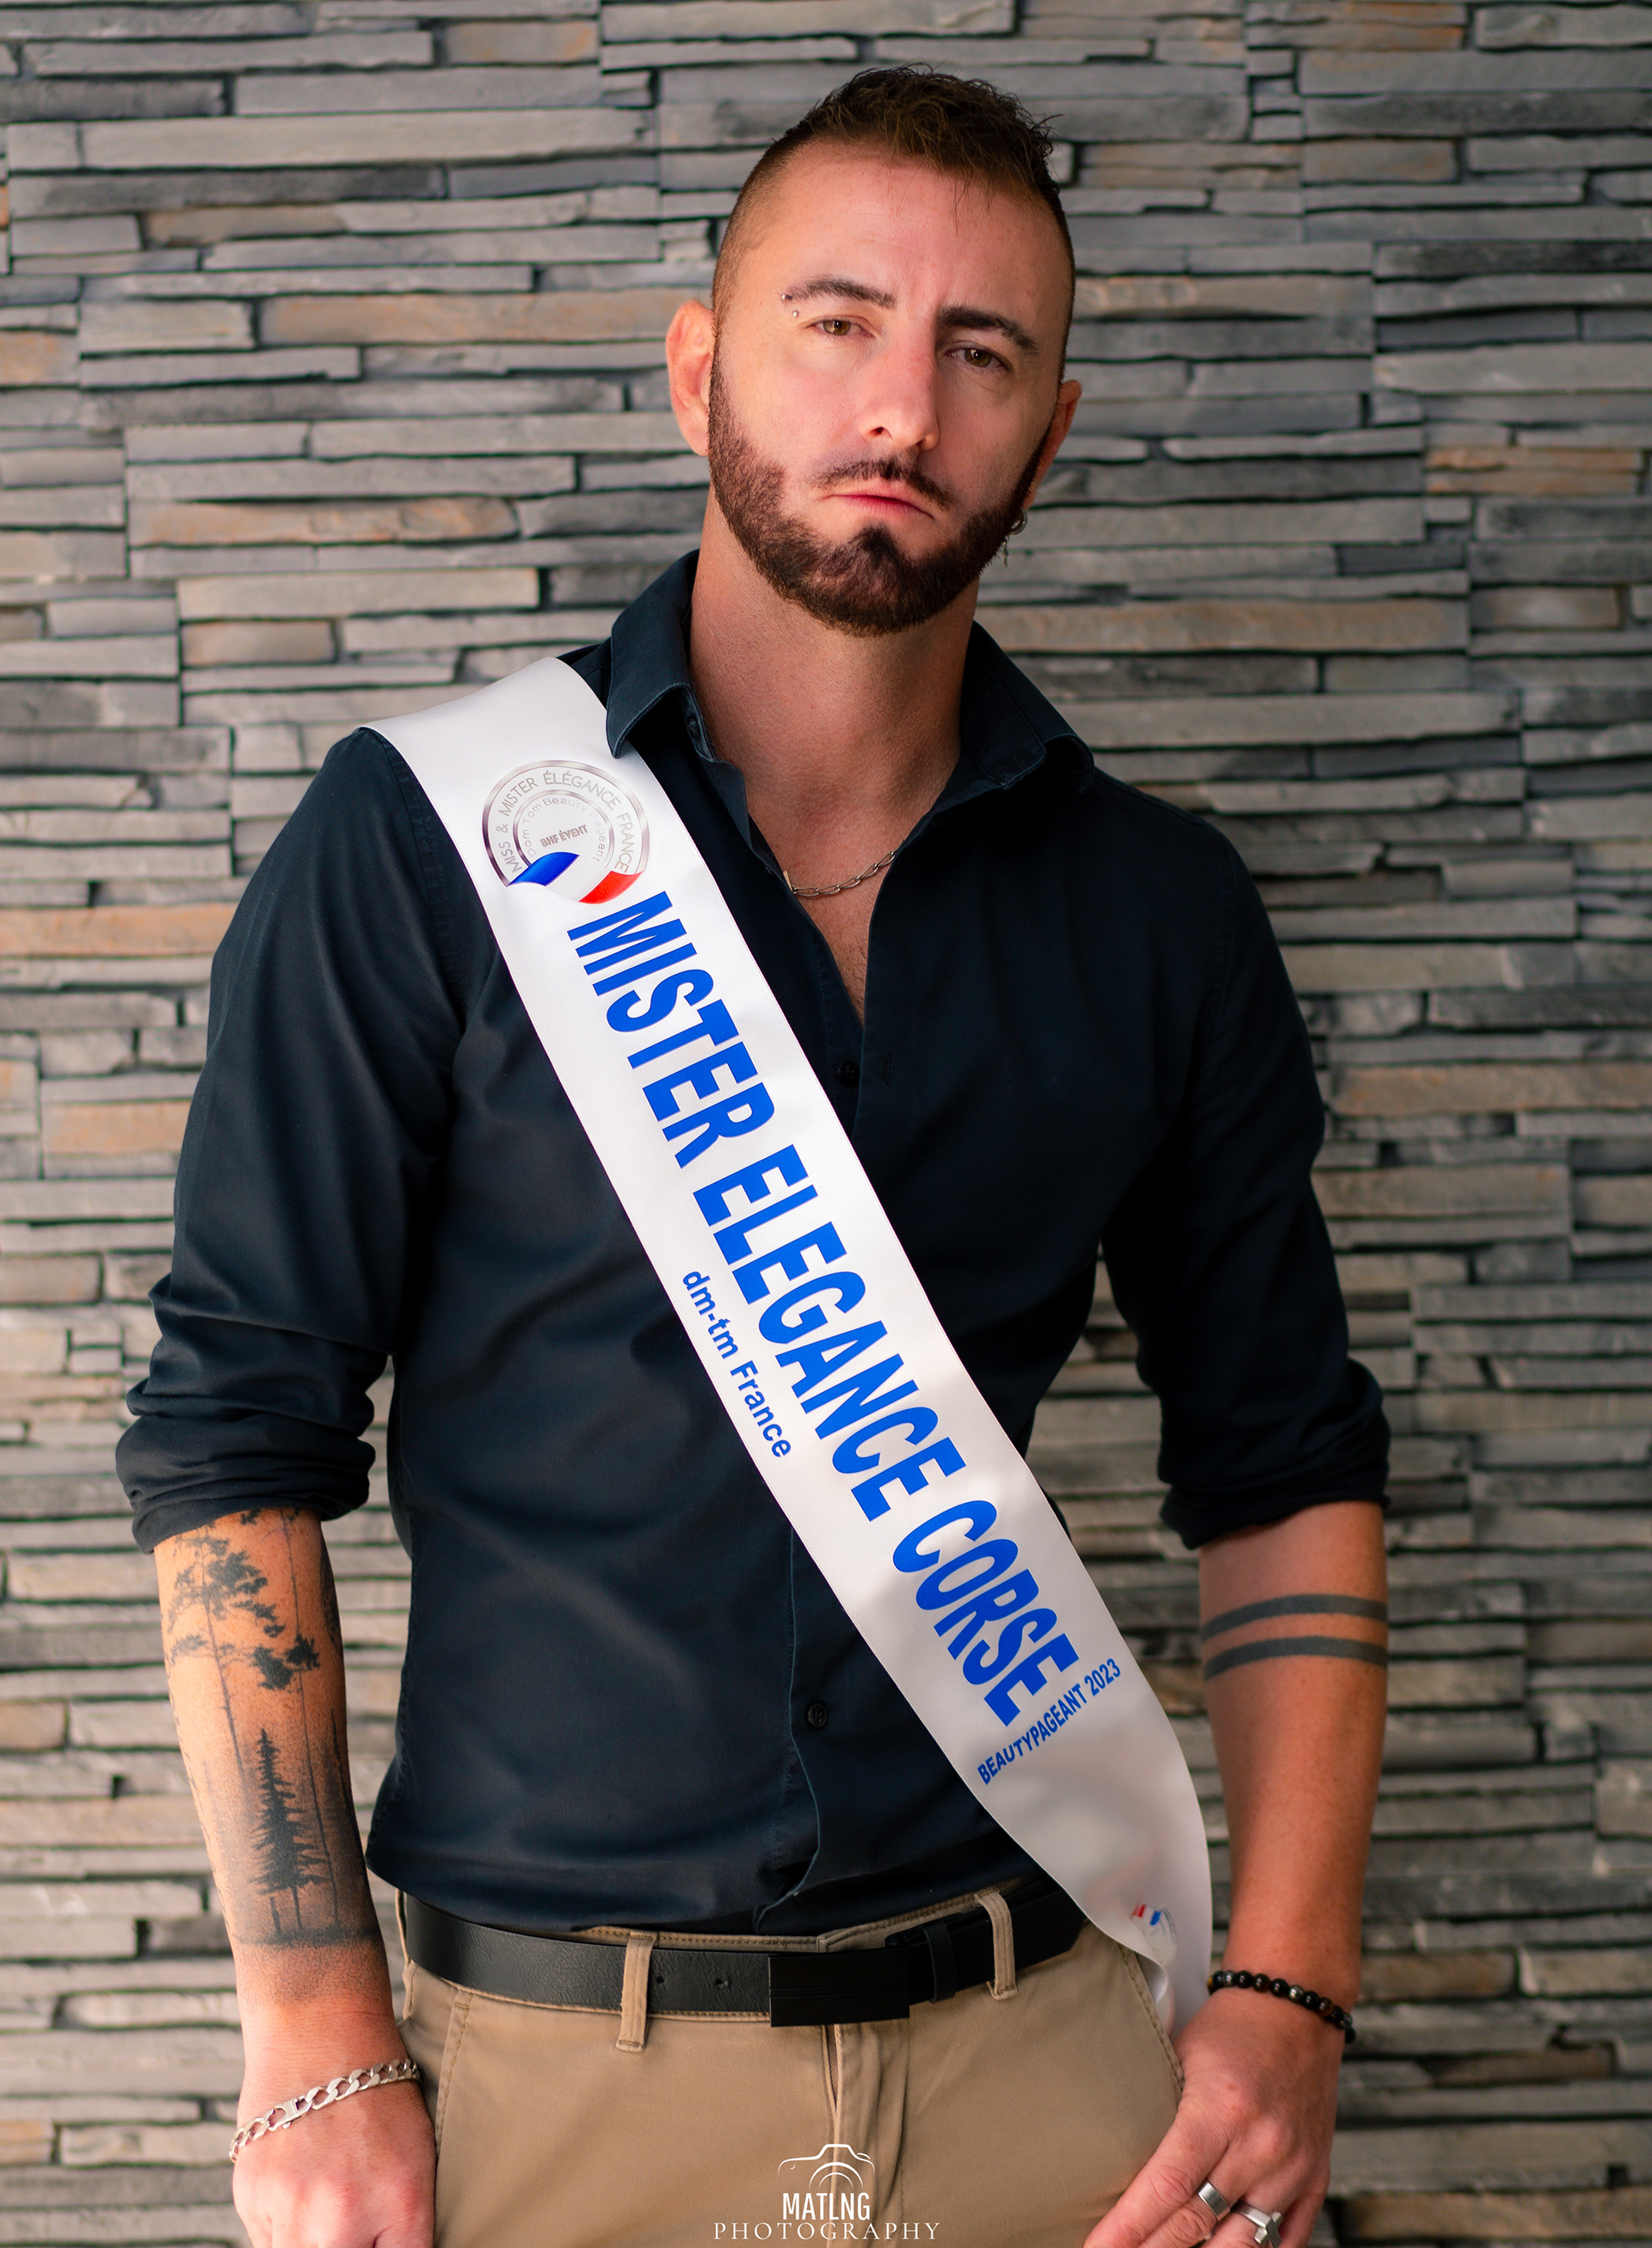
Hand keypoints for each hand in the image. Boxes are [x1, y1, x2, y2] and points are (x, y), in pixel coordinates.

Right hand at [232, 2061, 433, 2247]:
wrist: (321, 2032)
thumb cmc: (379, 2095)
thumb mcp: (418, 2156)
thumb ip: (405, 2227)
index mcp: (402, 2205)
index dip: (387, 2247)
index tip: (379, 2234)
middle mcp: (344, 2218)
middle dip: (347, 2241)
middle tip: (350, 2216)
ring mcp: (292, 2210)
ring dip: (311, 2240)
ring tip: (325, 2200)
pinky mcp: (252, 2200)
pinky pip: (266, 2240)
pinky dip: (282, 2226)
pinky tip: (298, 2182)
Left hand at [1082, 1989, 1343, 2247]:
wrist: (1297, 2009)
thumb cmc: (1233, 2029)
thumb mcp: (1181, 2055)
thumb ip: (1156, 2109)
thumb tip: (1110, 2155)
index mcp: (1221, 2110)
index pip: (1166, 2185)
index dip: (1129, 2227)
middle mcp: (1260, 2146)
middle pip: (1198, 2222)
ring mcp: (1292, 2168)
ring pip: (1242, 2243)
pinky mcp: (1314, 2179)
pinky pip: (1287, 2239)